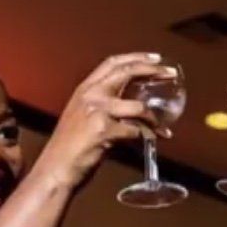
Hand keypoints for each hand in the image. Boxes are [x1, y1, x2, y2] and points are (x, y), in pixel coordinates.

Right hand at [35, 53, 177, 189]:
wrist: (55, 169)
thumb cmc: (70, 148)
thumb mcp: (83, 118)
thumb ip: (104, 108)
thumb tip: (135, 109)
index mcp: (85, 89)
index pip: (112, 63)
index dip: (136, 58)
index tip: (156, 58)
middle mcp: (90, 95)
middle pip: (127, 72)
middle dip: (152, 69)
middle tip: (171, 72)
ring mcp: (97, 112)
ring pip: (138, 108)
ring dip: (154, 119)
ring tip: (162, 128)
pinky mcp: (104, 131)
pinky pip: (136, 132)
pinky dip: (147, 137)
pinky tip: (152, 142)